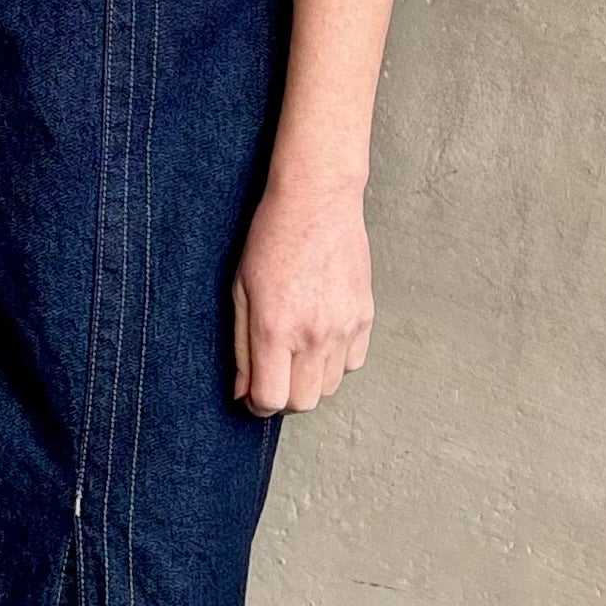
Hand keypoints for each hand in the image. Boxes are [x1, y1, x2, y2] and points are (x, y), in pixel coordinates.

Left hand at [231, 171, 373, 413]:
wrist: (317, 201)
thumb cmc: (271, 239)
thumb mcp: (240, 291)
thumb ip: (241, 347)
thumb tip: (242, 392)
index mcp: (276, 329)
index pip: (271, 399)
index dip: (256, 404)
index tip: (250, 394)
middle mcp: (314, 334)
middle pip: (303, 403)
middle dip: (283, 398)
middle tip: (271, 376)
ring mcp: (344, 327)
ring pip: (330, 387)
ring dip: (310, 380)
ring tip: (295, 352)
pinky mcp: (365, 316)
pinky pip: (353, 363)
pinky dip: (335, 362)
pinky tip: (319, 337)